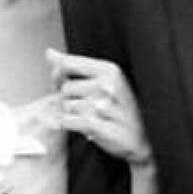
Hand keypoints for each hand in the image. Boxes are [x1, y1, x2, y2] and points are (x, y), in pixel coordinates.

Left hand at [48, 51, 151, 167]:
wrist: (143, 140)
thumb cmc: (121, 109)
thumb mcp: (104, 80)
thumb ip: (75, 66)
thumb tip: (49, 53)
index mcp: (109, 70)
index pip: (66, 64)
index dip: (57, 75)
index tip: (62, 84)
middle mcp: (106, 85)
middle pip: (65, 88)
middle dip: (68, 100)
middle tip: (82, 108)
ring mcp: (103, 106)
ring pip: (66, 107)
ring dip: (72, 115)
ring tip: (88, 118)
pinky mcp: (97, 126)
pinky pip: (67, 122)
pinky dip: (68, 126)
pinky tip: (81, 128)